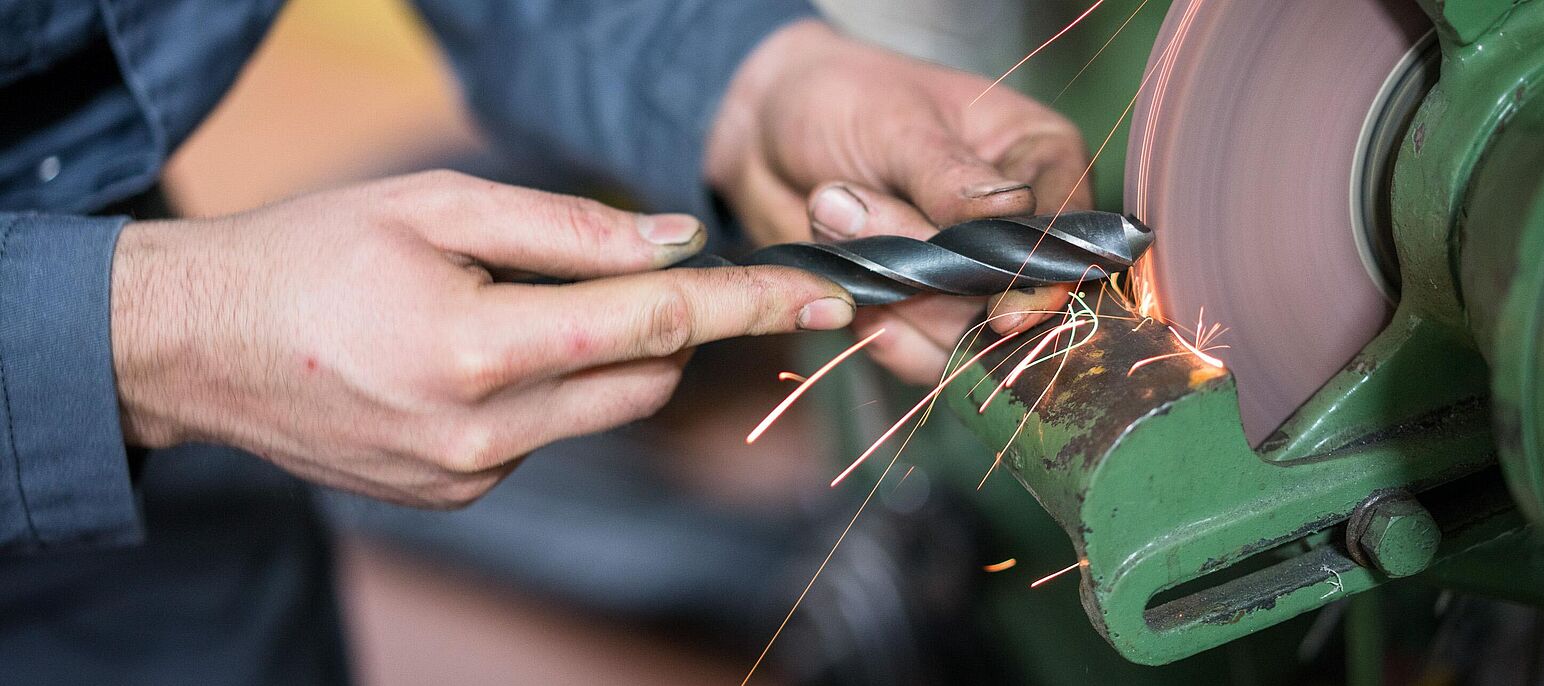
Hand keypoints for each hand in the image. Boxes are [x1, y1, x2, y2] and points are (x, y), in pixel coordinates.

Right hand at [110, 171, 854, 506]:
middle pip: (645, 379)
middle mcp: (481, 433)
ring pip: (601, 411)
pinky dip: (545, 390)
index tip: (823, 294)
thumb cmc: (312, 255)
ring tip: (513, 306)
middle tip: (640, 275)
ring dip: (602, 356)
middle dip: (671, 328)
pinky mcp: (458, 493)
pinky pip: (546, 436)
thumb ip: (567, 228)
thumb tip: (675, 245)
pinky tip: (469, 356)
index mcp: (475, 349)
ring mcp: (469, 475)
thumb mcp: (434, 206)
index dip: (748, 305)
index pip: (653, 326)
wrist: (199, 348)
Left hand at [707, 20, 1090, 383]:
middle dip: (931, 279)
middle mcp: (1021, 227)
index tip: (1002, 312)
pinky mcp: (926, 316)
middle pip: (1013, 298)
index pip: (1067, 233)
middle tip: (842, 205)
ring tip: (829, 213)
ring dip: (892, 295)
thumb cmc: (843, 100)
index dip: (1040, 280)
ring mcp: (973, 278)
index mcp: (1041, 157)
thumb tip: (1010, 212)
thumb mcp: (897, 123)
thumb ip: (950, 177)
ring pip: (964, 335)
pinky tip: (847, 287)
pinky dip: (880, 332)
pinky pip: (923, 358)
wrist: (767, 133)